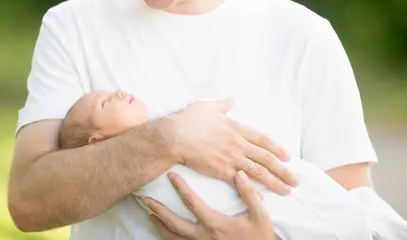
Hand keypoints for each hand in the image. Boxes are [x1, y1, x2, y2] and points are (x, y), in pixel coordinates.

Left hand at [146, 171, 275, 239]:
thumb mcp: (260, 215)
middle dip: (159, 210)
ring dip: (160, 226)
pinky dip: (168, 238)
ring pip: (173, 238)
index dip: (180, 188)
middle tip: (146, 199)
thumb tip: (238, 173)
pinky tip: (163, 230)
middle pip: (174, 224)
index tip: (171, 175)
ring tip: (150, 214)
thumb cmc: (260, 236)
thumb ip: (249, 194)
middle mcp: (203, 237)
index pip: (192, 203)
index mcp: (215, 224)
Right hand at [166, 99, 296, 193]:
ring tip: (287, 190)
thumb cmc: (188, 120)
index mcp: (236, 128)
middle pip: (266, 158)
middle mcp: (238, 143)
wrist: (175, 136)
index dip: (277, 148)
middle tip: (295, 179)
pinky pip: (241, 183)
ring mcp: (231, 158)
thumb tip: (230, 99)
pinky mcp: (221, 171)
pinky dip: (254, 191)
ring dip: (275, 182)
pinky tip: (264, 198)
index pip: (262, 139)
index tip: (287, 156)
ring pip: (259, 172)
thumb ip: (222, 105)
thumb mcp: (207, 107)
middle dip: (283, 169)